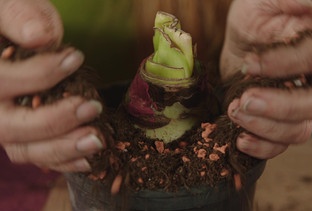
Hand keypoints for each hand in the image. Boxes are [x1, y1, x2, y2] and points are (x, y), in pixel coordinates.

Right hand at [0, 0, 103, 171]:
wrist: (17, 40)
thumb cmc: (15, 21)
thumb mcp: (11, 7)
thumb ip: (20, 16)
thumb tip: (40, 37)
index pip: (3, 82)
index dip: (40, 74)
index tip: (76, 58)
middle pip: (11, 127)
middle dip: (54, 121)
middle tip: (92, 108)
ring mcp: (6, 125)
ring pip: (25, 150)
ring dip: (64, 149)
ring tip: (97, 140)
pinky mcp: (25, 136)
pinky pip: (39, 157)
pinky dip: (65, 160)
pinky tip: (90, 157)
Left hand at [220, 0, 311, 158]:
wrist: (246, 38)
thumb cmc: (257, 15)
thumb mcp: (265, 0)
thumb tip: (301, 5)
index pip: (311, 59)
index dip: (281, 65)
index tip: (248, 63)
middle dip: (280, 107)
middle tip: (245, 100)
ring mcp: (299, 103)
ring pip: (300, 130)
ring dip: (266, 128)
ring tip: (234, 111)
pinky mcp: (277, 120)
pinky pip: (280, 145)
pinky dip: (262, 148)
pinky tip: (240, 138)